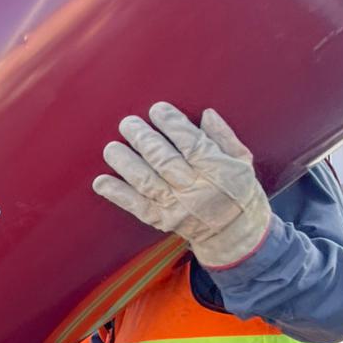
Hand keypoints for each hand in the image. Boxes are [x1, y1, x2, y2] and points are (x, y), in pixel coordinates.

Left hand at [92, 103, 271, 268]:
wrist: (234, 233)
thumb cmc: (238, 190)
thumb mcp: (241, 160)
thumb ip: (224, 137)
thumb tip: (206, 114)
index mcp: (218, 171)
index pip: (192, 144)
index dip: (172, 125)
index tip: (157, 109)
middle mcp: (196, 190)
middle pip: (165, 161)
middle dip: (144, 139)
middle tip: (128, 123)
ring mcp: (177, 207)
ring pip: (147, 182)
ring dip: (126, 164)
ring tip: (111, 148)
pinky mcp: (162, 221)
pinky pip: (138, 207)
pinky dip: (118, 195)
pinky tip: (101, 183)